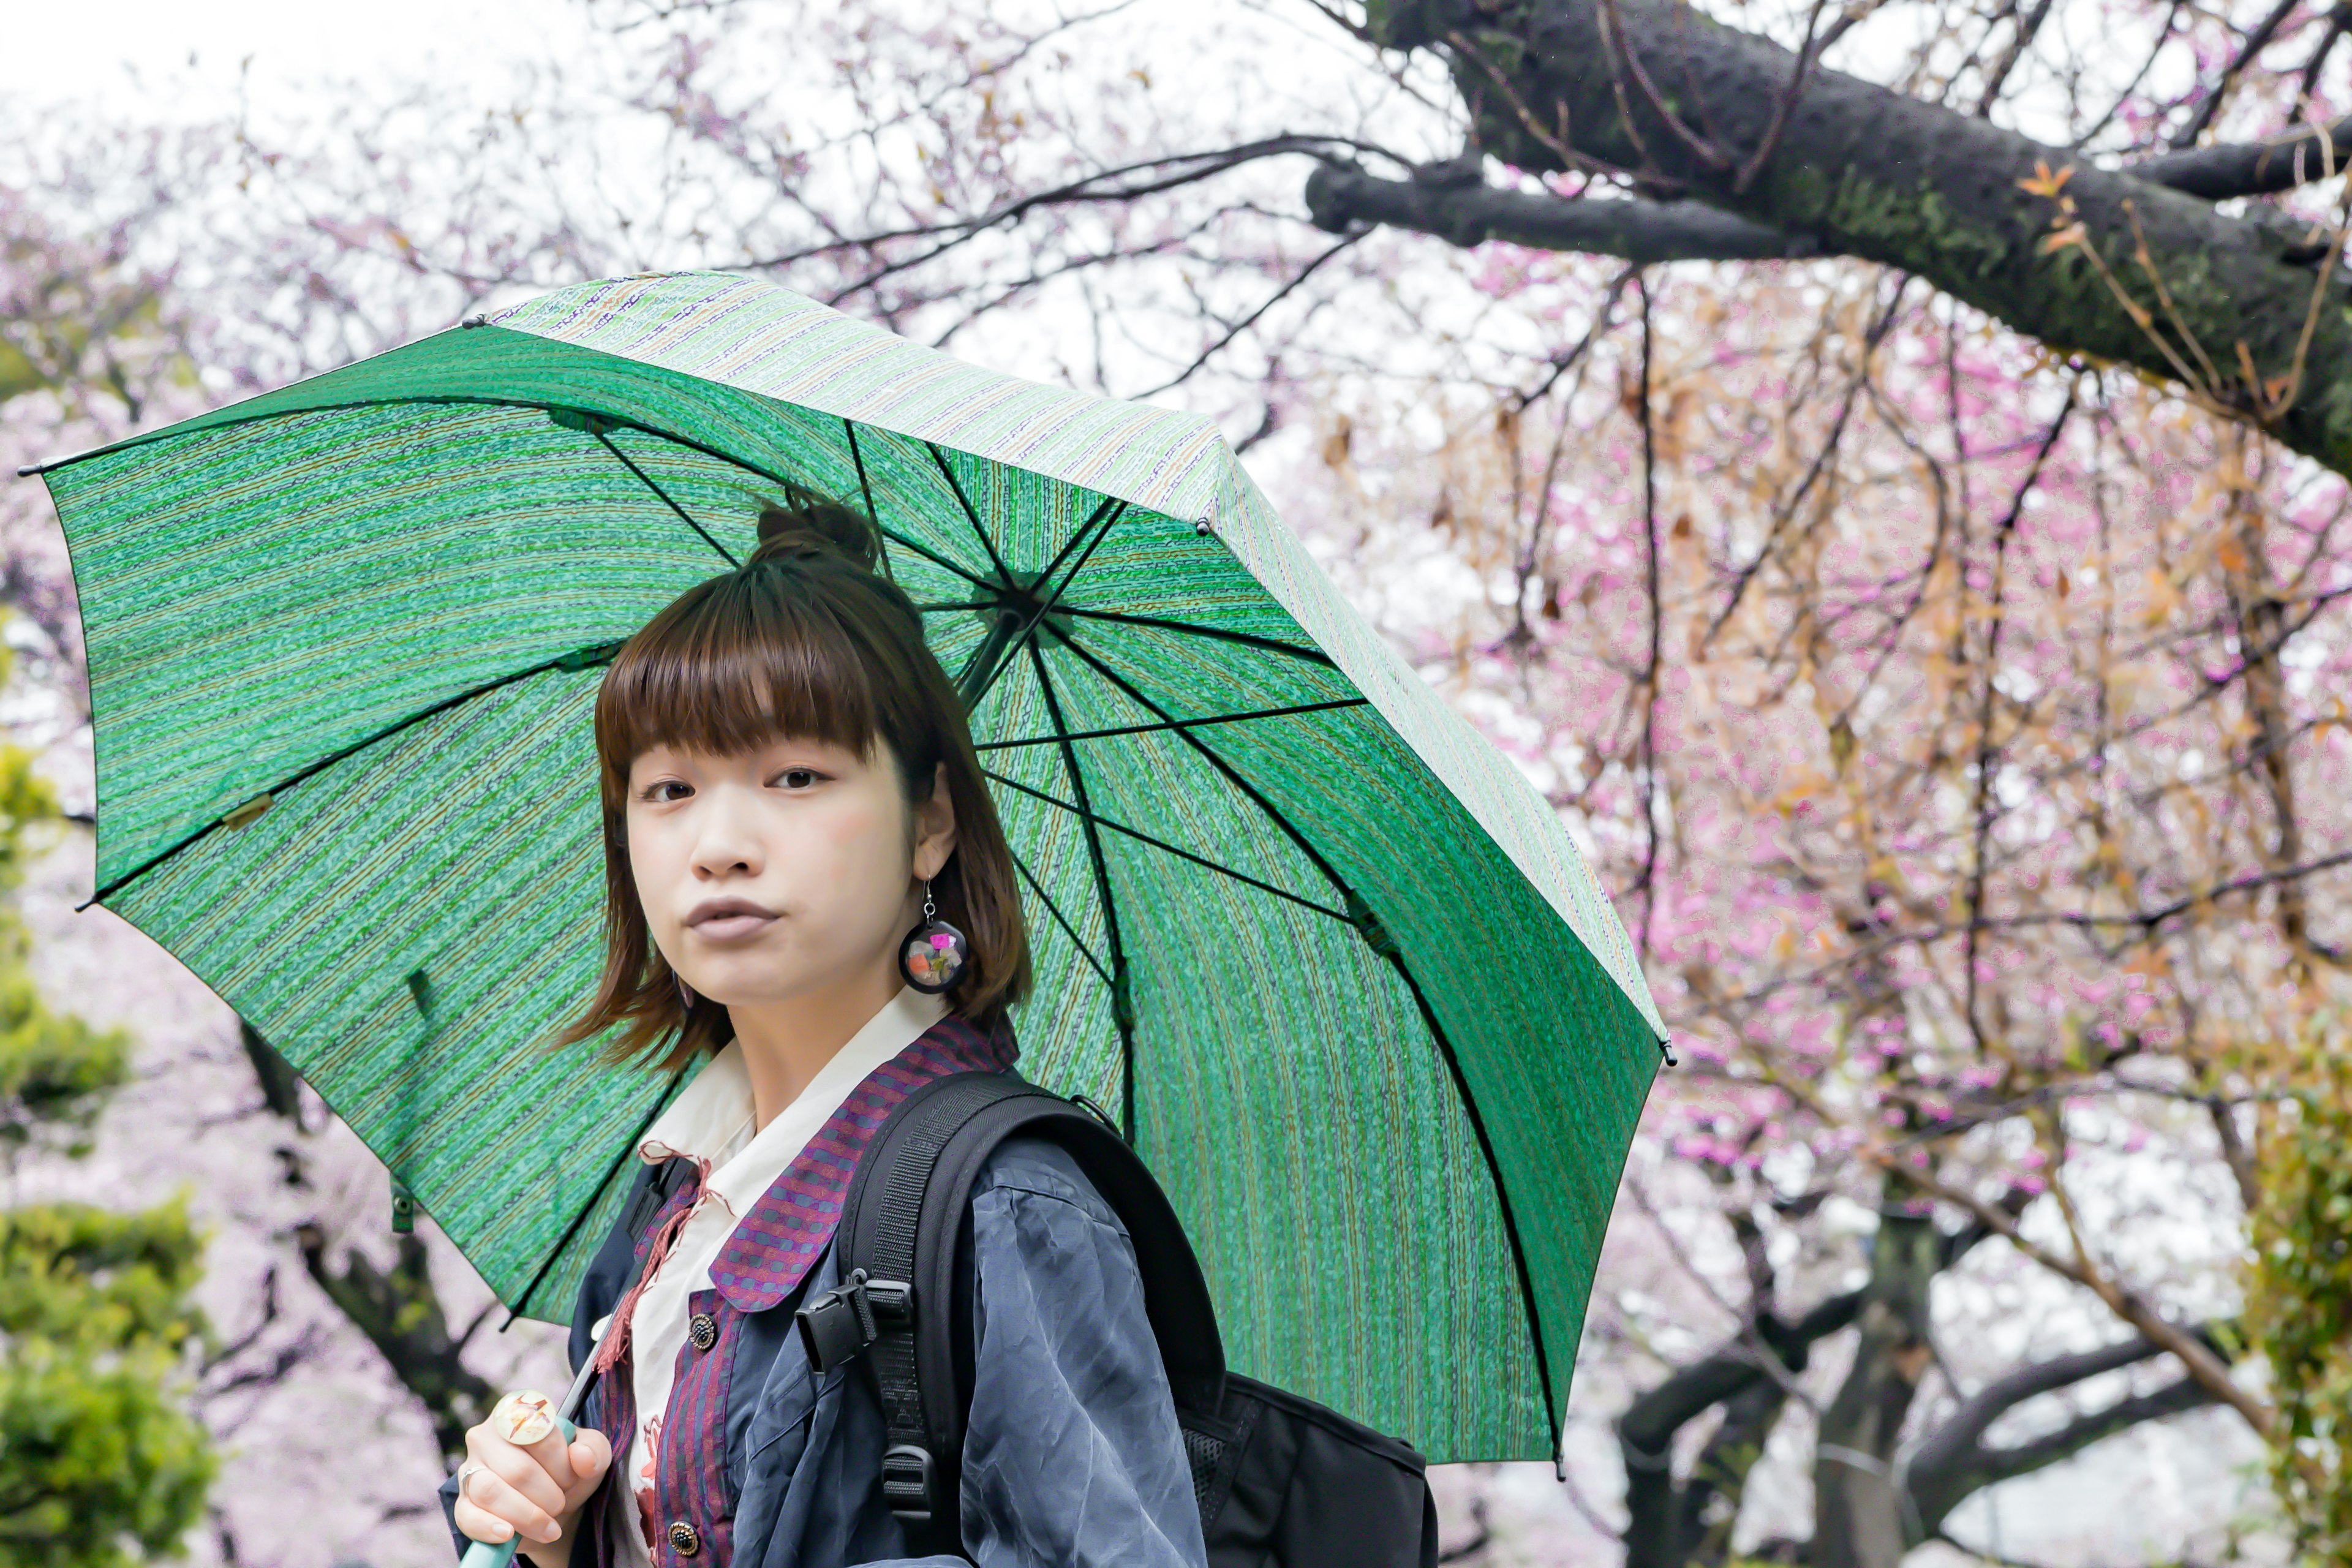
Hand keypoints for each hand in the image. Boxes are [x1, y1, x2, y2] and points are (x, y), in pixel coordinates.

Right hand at [452, 1390, 612, 1567]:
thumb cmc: (569, 1472)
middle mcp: (487, 1435)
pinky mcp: (462, 1502)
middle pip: (517, 1469)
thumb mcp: (592, 1455)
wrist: (554, 1509)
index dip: (561, 1463)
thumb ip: (594, 1449)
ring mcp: (470, 1468)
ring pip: (490, 1492)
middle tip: (560, 1504)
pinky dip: (489, 1528)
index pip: (538, 1433)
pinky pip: (468, 1516)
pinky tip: (508, 1534)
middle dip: (548, 1495)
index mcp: (518, 1412)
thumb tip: (581, 1457)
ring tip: (548, 1527)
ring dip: (527, 1516)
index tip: (572, 1477)